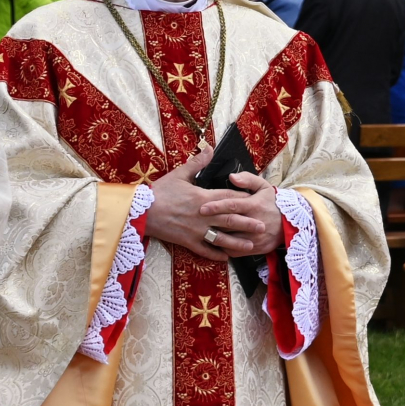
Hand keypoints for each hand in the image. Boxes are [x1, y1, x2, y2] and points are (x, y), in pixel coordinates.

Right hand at [146, 145, 260, 261]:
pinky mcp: (187, 242)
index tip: (256, 202)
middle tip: (263, 226)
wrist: (141, 211)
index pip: (228, 199)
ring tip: (251, 245)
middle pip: (230, 220)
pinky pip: (204, 250)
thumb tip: (210, 148)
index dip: (243, 200)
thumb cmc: (160, 191)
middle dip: (247, 223)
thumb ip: (197, 163)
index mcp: (202, 197)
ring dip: (237, 242)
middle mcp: (203, 215)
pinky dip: (215, 254)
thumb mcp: (179, 174)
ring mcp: (196, 231)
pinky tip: (226, 257)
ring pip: (221, 238)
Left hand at [199, 171, 283, 257]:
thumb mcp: (264, 186)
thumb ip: (248, 179)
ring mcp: (254, 238)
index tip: (202, 208)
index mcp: (254, 205)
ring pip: (230, 240)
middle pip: (229, 224)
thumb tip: (232, 177)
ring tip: (200, 234)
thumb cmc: (272, 203)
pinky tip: (213, 244)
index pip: (232, 205)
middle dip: (211, 223)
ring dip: (215, 237)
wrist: (289, 224)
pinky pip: (235, 251)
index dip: (217, 206)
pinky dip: (223, 249)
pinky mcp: (255, 249)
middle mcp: (253, 222)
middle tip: (195, 222)